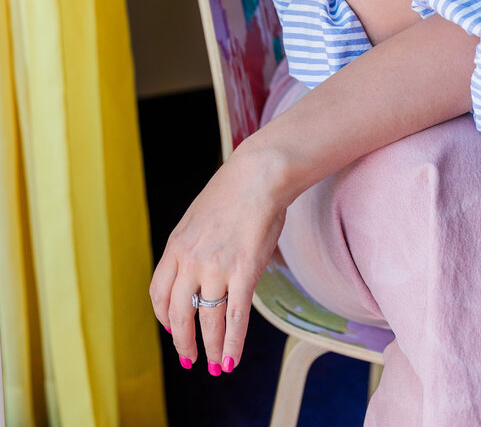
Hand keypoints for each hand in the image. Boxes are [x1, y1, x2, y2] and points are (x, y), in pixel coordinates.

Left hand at [149, 136, 288, 373]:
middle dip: (183, 343)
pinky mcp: (244, 271)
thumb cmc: (234, 192)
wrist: (259, 175)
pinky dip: (233, 343)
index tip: (173, 329)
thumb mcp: (198, 217)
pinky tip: (232, 359)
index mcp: (176, 246)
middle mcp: (191, 261)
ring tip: (217, 366)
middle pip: (178, 315)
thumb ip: (191, 245)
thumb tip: (195, 268)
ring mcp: (217, 268)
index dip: (164, 317)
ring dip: (211, 349)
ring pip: (208, 322)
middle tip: (190, 360)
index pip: (159, 294)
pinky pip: (235, 317)